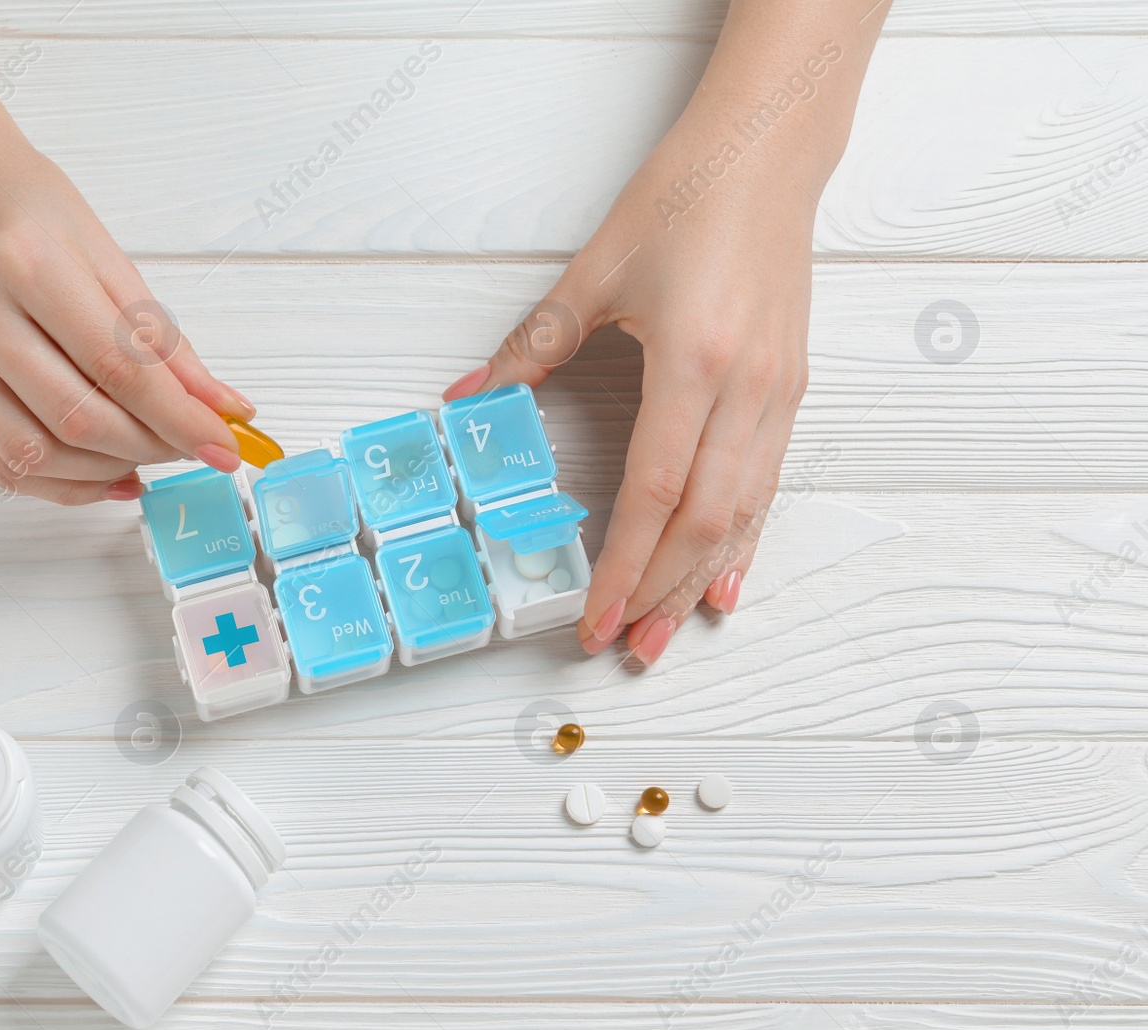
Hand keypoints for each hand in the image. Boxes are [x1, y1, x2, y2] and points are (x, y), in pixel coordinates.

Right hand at [0, 124, 251, 503]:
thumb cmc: (23, 206)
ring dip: (106, 471)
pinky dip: (61, 483)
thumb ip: (161, 338)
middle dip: (150, 447)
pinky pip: (0, 464)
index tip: (224, 444)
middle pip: (78, 418)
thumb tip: (218, 405)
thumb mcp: (106, 254)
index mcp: (27, 263)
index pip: (120, 367)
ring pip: (36, 455)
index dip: (180, 419)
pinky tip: (103, 472)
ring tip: (146, 454)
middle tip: (188, 445)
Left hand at [444, 114, 816, 663]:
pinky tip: (728, 580)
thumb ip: (529, 350)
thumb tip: (467, 402)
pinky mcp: (791, 389)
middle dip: (660, 593)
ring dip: (702, 580)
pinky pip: (769, 484)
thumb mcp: (594, 274)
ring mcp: (776, 394)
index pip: (655, 493)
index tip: (592, 616)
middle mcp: (745, 390)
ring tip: (666, 632)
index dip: (622, 566)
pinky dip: (746, 540)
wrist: (766, 154)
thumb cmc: (685, 199)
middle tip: (624, 645)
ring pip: (742, 514)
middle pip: (703, 521)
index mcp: (693, 363)